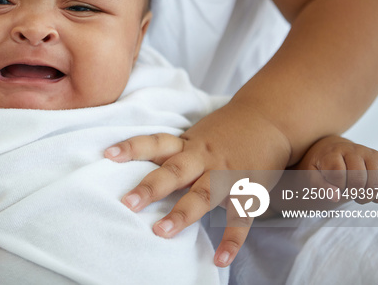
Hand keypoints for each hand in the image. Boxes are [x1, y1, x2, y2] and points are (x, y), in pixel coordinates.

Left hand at [104, 102, 291, 267]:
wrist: (270, 118)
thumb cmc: (224, 132)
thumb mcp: (195, 137)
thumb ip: (171, 154)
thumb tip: (133, 168)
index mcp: (188, 144)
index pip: (156, 142)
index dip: (132, 147)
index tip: (107, 155)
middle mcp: (204, 157)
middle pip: (174, 170)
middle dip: (150, 187)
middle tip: (127, 202)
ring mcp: (226, 174)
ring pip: (203, 194)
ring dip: (182, 214)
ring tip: (160, 232)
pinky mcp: (248, 190)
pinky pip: (241, 217)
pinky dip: (232, 240)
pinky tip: (220, 259)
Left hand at [294, 135, 377, 203]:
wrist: (332, 150)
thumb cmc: (320, 165)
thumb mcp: (311, 174)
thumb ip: (319, 186)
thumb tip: (336, 197)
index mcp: (333, 152)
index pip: (338, 174)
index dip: (335, 187)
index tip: (332, 186)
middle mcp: (353, 149)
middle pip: (358, 179)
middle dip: (351, 193)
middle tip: (346, 194)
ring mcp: (369, 153)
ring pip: (375, 182)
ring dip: (366, 196)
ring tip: (357, 195)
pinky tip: (373, 197)